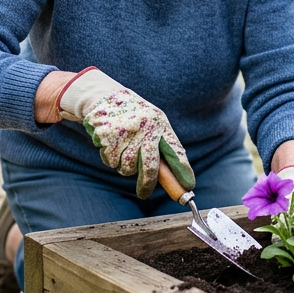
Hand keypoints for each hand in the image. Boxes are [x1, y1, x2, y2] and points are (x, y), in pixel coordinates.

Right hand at [59, 68, 193, 199]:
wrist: (105, 97)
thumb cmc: (134, 116)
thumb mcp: (152, 123)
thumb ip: (161, 146)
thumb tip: (174, 177)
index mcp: (160, 123)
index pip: (175, 151)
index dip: (182, 170)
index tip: (188, 186)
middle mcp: (145, 126)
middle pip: (150, 166)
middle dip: (148, 184)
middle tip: (144, 194)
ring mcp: (126, 131)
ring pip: (128, 167)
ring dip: (125, 167)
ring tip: (123, 151)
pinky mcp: (108, 136)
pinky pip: (112, 162)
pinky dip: (111, 159)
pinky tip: (111, 145)